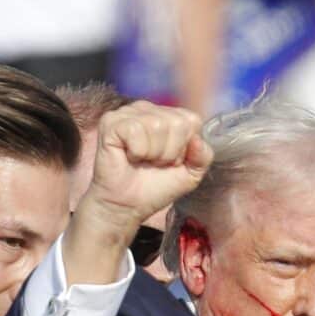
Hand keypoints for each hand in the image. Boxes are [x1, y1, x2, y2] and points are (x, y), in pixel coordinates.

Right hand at [64, 101, 212, 283]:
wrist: (127, 206)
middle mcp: (148, 109)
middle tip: (154, 162)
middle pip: (177, 123)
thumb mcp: (191, 174)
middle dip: (170, 152)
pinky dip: (137, 151)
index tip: (171, 161)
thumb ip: (203, 156)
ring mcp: (128, 113)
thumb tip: (197, 140)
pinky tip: (129, 156)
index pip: (192, 120)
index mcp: (168, 115)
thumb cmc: (156, 186)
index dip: (185, 147)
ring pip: (157, 125)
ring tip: (142, 160)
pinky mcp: (111, 122)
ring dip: (153, 153)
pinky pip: (135, 130)